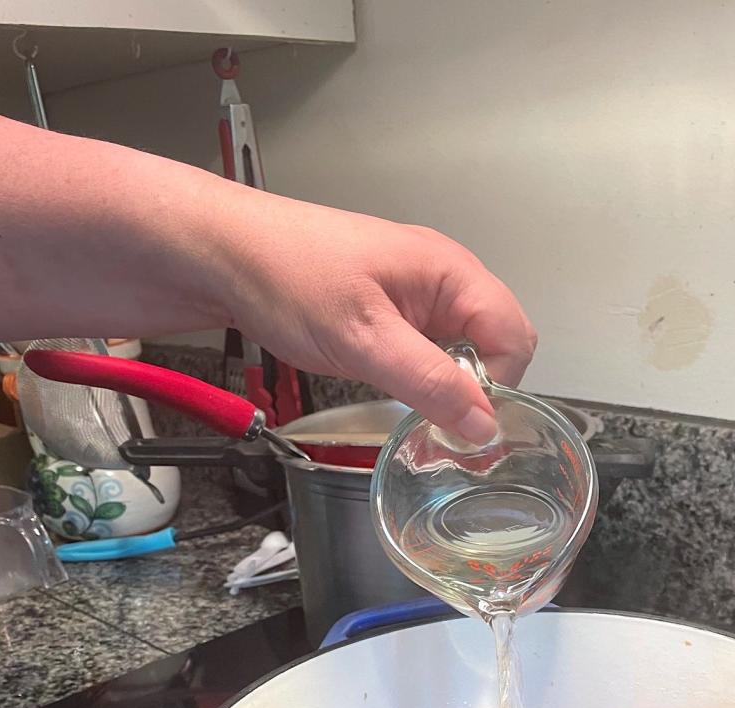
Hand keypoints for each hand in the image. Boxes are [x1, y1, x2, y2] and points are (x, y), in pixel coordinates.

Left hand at [220, 191, 536, 441]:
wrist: (220, 254)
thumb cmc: (286, 276)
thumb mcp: (365, 340)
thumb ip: (431, 384)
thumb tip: (484, 426)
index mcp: (449, 271)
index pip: (514, 337)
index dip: (499, 386)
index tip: (464, 425)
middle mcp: (441, 278)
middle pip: (495, 345)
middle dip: (477, 389)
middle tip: (438, 421)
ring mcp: (415, 294)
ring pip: (461, 351)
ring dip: (446, 385)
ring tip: (409, 404)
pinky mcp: (388, 310)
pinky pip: (428, 350)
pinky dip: (420, 377)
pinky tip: (391, 387)